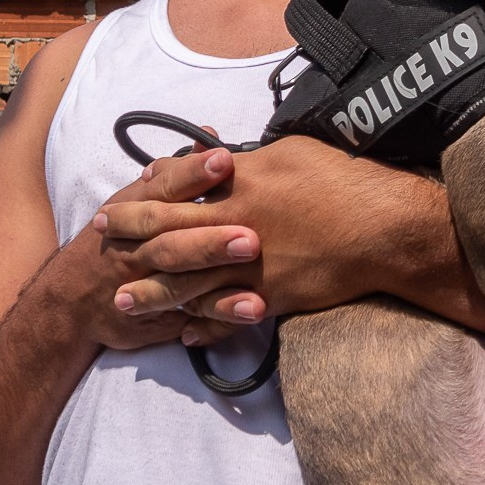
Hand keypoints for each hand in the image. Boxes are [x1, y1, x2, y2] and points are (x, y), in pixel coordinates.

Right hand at [48, 147, 259, 349]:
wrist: (70, 300)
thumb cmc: (117, 238)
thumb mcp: (135, 200)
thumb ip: (175, 172)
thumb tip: (209, 134)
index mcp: (132, 211)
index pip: (162, 190)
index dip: (192, 175)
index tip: (224, 160)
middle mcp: (136, 248)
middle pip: (171, 239)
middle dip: (209, 237)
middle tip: (250, 234)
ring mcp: (145, 285)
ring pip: (179, 280)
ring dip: (217, 273)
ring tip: (254, 263)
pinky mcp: (160, 313)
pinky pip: (194, 315)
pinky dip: (223, 312)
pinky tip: (255, 308)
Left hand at [97, 135, 446, 323]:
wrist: (384, 228)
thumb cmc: (343, 179)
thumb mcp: (292, 151)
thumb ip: (249, 160)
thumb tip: (223, 159)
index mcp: (240, 185)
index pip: (178, 190)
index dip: (143, 196)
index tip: (121, 199)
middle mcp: (236, 226)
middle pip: (170, 237)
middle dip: (131, 241)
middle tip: (100, 244)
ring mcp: (251, 266)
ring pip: (189, 284)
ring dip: (152, 294)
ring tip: (122, 301)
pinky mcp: (271, 296)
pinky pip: (228, 316)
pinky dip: (205, 326)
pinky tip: (184, 333)